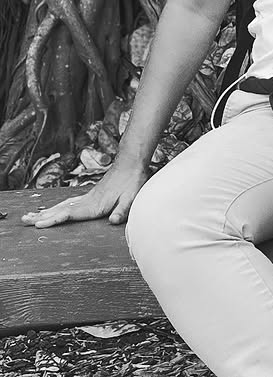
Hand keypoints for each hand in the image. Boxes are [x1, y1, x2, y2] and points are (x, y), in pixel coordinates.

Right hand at [21, 159, 148, 228]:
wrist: (132, 162)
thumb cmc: (132, 180)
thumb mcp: (132, 197)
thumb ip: (123, 210)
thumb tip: (113, 221)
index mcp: (94, 204)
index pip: (70, 213)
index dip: (54, 220)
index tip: (39, 224)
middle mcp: (87, 200)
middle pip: (60, 209)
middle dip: (43, 216)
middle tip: (24, 220)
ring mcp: (88, 197)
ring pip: (62, 205)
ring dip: (47, 211)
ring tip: (31, 216)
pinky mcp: (91, 195)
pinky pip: (69, 202)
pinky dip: (57, 207)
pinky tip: (53, 210)